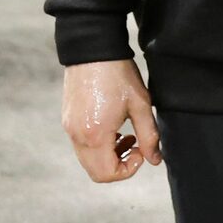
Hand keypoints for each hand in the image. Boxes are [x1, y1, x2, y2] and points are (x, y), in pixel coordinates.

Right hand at [62, 58, 160, 181]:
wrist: (92, 48)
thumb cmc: (117, 73)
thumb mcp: (140, 104)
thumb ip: (149, 136)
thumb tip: (155, 159)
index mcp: (95, 134)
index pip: (107, 174)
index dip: (128, 170)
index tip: (141, 151)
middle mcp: (77, 135)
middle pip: (95, 172)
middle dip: (118, 166)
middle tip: (134, 146)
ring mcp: (69, 127)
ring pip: (87, 160)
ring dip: (108, 156)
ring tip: (125, 136)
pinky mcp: (67, 119)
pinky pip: (81, 145)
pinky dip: (97, 145)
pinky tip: (111, 126)